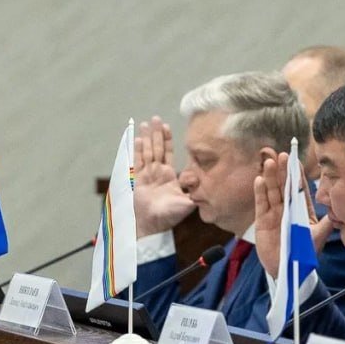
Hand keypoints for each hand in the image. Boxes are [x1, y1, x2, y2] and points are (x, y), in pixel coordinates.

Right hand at [133, 116, 194, 236]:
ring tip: (146, 124)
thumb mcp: (187, 203)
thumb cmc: (170, 216)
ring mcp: (147, 175)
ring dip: (147, 138)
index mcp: (170, 175)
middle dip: (156, 133)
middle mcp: (158, 172)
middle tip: (155, 118)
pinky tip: (137, 139)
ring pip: (147, 152)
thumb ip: (195, 192)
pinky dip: (137, 151)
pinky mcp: (138, 180)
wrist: (152, 225)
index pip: (168, 153)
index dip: (167, 139)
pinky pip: (137, 162)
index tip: (167, 126)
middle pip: (157, 148)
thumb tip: (207, 183)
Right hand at [254, 152, 333, 277]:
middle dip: (283, 171)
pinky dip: (260, 192)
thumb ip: (326, 223)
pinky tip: (259, 180)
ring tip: (270, 162)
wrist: (288, 271)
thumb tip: (337, 209)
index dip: (297, 174)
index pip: (300, 188)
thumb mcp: (317, 237)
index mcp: (302, 210)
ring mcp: (275, 214)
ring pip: (273, 192)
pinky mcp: (263, 221)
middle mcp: (288, 208)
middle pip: (285, 186)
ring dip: (271, 177)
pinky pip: (261, 204)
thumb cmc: (305, 254)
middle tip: (283, 155)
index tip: (295, 159)